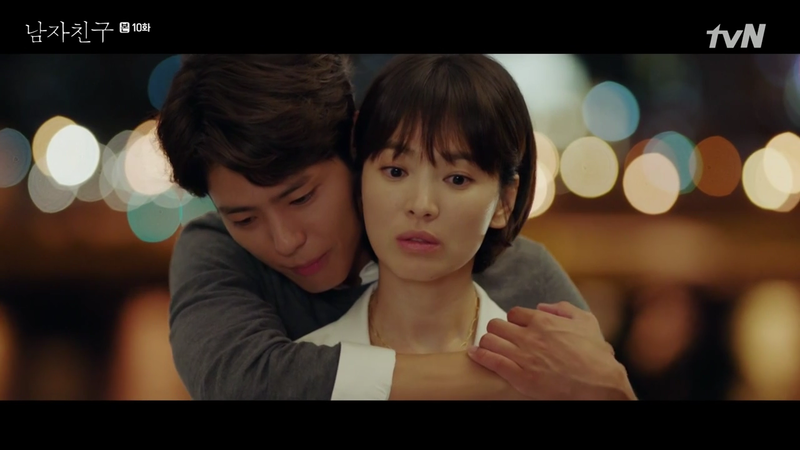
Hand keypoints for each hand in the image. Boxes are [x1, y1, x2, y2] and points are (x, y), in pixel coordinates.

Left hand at [468, 301, 635, 399]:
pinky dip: (479, 356)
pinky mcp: (519, 376)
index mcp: (544, 321)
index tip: (517, 329)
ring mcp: (523, 357)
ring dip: (488, 342)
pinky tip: (474, 354)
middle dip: (498, 330)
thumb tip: (542, 306)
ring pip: (489, 340)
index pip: (514, 313)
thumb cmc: (596, 355)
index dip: (514, 321)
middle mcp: (529, 336)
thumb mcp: (587, 322)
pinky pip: (490, 361)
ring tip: (489, 347)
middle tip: (502, 338)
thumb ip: (563, 309)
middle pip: (496, 324)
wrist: (600, 385)